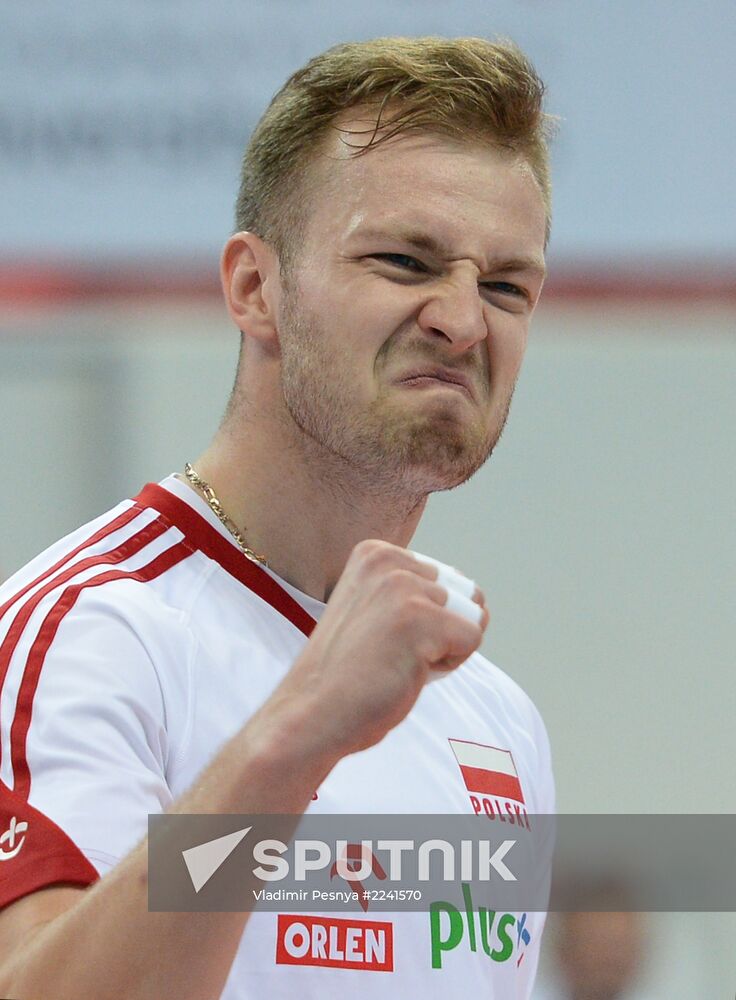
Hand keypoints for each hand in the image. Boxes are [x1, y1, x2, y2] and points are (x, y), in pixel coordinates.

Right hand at [281, 539, 488, 756]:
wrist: (312, 713)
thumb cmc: (348, 674)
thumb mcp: (374, 611)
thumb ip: (415, 593)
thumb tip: (480, 599)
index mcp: (376, 553)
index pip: (445, 579)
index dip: (427, 619)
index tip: (382, 637)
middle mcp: (389, 562)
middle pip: (463, 595)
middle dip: (440, 632)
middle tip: (391, 653)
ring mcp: (402, 588)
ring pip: (470, 617)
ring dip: (444, 649)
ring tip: (398, 662)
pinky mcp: (419, 619)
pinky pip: (472, 639)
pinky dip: (448, 665)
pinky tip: (406, 672)